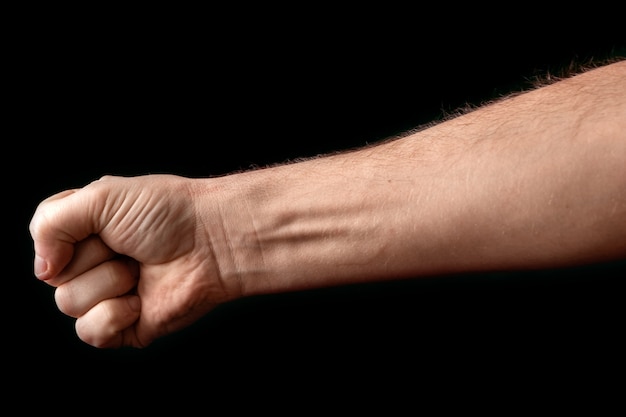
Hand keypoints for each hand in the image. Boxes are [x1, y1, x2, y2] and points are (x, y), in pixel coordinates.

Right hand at [29, 174, 233, 347]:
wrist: (212, 241)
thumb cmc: (167, 213)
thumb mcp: (100, 197)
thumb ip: (50, 223)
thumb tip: (43, 271)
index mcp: (86, 229)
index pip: (44, 236)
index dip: (65, 233)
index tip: (102, 223)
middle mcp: (94, 262)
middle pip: (54, 276)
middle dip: (94, 258)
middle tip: (131, 246)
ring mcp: (110, 295)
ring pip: (69, 303)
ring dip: (108, 282)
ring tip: (140, 269)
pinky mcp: (126, 326)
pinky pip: (90, 333)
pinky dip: (115, 314)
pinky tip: (140, 298)